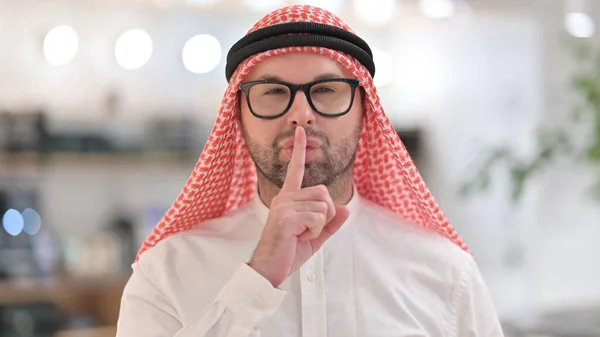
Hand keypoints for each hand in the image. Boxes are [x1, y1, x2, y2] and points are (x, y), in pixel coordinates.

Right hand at [248, 126, 349, 286]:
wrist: (269, 268)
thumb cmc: (289, 252)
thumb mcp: (315, 237)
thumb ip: (330, 223)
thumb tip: (346, 209)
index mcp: (288, 198)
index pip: (295, 170)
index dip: (299, 149)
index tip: (300, 131)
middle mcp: (284, 197)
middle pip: (324, 193)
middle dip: (327, 214)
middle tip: (310, 229)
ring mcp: (284, 205)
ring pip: (323, 206)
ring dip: (320, 224)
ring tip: (301, 234)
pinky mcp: (286, 216)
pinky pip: (317, 217)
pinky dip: (315, 231)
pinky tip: (299, 237)